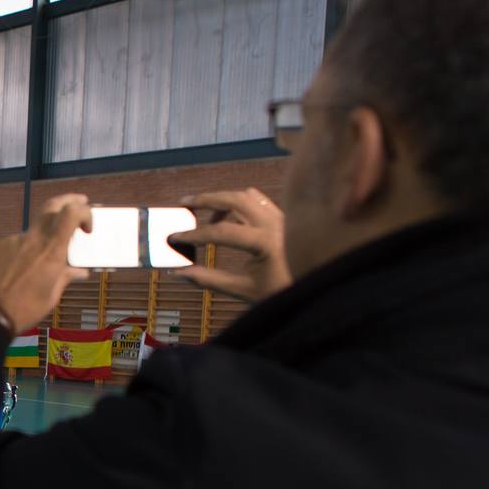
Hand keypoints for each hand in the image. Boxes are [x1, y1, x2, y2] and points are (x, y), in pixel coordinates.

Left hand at [0, 195, 91, 334]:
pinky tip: (4, 276)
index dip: (83, 212)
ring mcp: (7, 240)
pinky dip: (10, 257)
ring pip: (26, 238)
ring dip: (30, 249)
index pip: (71, 213)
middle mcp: (30, 239)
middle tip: (77, 202)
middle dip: (68, 201)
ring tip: (22, 276)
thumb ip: (64, 278)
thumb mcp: (50, 298)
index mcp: (50, 251)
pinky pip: (5, 247)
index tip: (86, 227)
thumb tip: (80, 271)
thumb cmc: (23, 310)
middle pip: (51, 208)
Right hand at [169, 188, 290, 301]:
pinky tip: (230, 214)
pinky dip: (240, 202)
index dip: (194, 234)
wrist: (313, 289)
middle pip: (234, 199)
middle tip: (185, 202)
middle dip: (206, 199)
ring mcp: (282, 219)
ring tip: (205, 212)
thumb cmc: (281, 292)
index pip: (220, 232)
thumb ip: (208, 280)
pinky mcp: (284, 219)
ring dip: (223, 199)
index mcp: (264, 243)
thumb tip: (180, 274)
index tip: (175, 237)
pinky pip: (259, 201)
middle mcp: (275, 224)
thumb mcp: (242, 290)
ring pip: (247, 196)